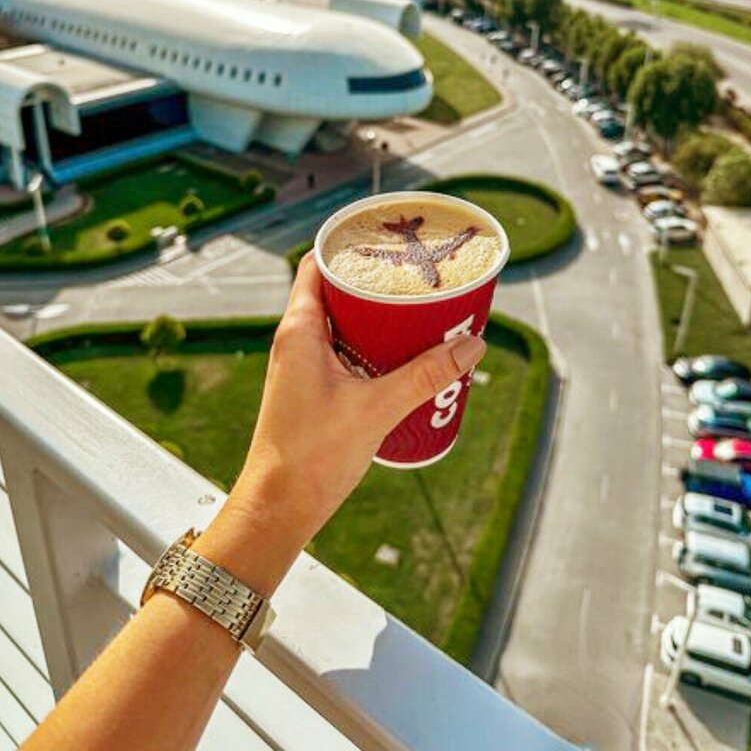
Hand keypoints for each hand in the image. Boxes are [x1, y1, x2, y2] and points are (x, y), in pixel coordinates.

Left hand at [195, 253, 485, 594]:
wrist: (278, 508)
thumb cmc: (310, 457)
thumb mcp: (377, 409)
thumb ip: (425, 377)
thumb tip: (472, 345)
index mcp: (299, 330)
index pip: (317, 264)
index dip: (349, 247)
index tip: (388, 241)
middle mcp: (296, 341)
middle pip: (336, 292)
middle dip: (376, 284)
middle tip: (418, 280)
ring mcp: (302, 366)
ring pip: (342, 324)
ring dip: (377, 318)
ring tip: (420, 315)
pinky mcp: (312, 390)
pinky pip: (344, 353)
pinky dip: (372, 348)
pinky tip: (404, 361)